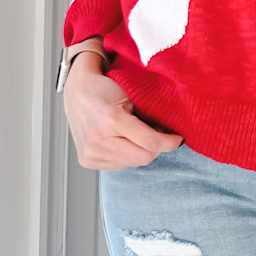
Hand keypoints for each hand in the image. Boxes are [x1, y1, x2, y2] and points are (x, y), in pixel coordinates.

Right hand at [61, 52, 183, 168]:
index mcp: (111, 119)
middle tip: (158, 136)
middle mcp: (98, 139)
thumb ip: (149, 116)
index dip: (169, 143)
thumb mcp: (131, 95)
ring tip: (138, 137)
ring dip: (140, 152)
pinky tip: (122, 141)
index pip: (150, 142)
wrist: (77, 91)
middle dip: (156, 149)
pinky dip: (126, 156)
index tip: (177, 139)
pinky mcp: (87, 160)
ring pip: (131, 164)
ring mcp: (91, 152)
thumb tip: (169, 137)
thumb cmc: (105, 89)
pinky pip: (119, 166)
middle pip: (143, 157)